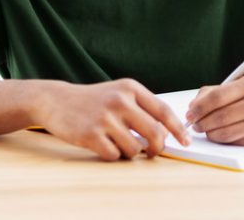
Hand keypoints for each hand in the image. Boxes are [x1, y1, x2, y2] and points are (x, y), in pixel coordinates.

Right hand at [33, 78, 189, 160]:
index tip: (186, 141)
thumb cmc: (94, 100)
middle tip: (154, 151)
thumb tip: (169, 131)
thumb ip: (143, 108)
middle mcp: (120, 101)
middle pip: (155, 133)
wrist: (57, 100)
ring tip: (120, 143)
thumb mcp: (120, 93)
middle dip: (158, 147)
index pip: (163, 111)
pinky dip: (113, 155)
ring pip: (134, 148)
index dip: (178, 129)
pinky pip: (114, 155)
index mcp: (131, 88)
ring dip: (131, 153)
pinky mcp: (90, 134)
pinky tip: (105, 145)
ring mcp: (104, 118)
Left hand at [185, 74, 243, 145]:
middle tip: (194, 125)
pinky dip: (223, 139)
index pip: (218, 96)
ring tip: (205, 131)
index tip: (189, 113)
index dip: (200, 107)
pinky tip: (219, 135)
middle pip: (221, 115)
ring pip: (227, 131)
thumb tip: (193, 106)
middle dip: (202, 122)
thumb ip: (216, 91)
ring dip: (210, 133)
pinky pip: (236, 140)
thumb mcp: (243, 87)